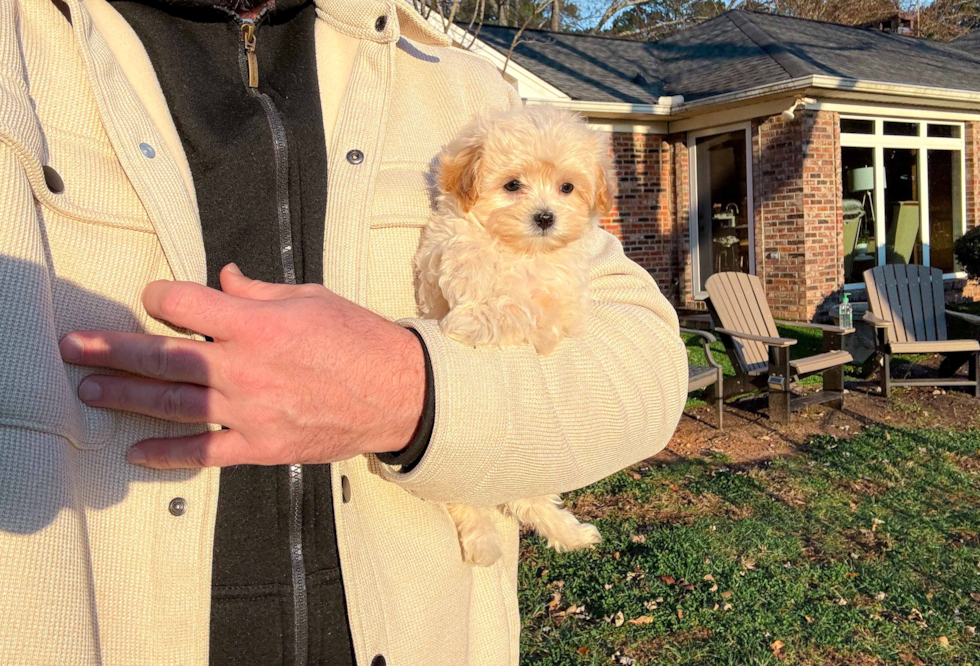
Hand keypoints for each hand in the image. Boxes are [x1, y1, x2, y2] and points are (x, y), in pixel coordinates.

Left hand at [59, 264, 424, 468]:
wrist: (400, 393)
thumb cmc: (360, 340)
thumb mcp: (311, 299)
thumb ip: (258, 292)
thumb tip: (223, 281)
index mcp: (257, 323)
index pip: (183, 304)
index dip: (160, 296)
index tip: (155, 298)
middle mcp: (245, 367)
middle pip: (163, 356)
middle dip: (113, 349)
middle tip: (75, 347)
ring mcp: (250, 411)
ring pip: (173, 404)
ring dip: (126, 396)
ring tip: (91, 389)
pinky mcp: (261, 445)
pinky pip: (204, 453)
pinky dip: (167, 454)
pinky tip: (136, 450)